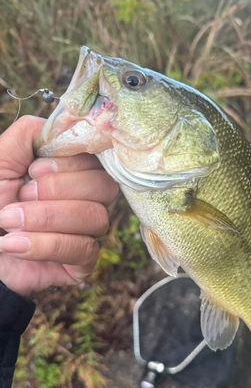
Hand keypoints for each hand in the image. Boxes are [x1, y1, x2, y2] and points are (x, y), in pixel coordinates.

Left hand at [0, 115, 118, 295]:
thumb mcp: (1, 160)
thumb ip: (29, 134)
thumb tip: (64, 125)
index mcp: (71, 172)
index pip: (96, 159)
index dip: (69, 164)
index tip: (32, 171)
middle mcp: (86, 199)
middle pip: (104, 187)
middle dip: (57, 190)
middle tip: (20, 196)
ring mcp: (87, 231)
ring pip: (95, 217)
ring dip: (46, 218)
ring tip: (9, 223)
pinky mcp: (84, 262)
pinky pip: (84, 249)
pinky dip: (45, 245)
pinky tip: (15, 245)